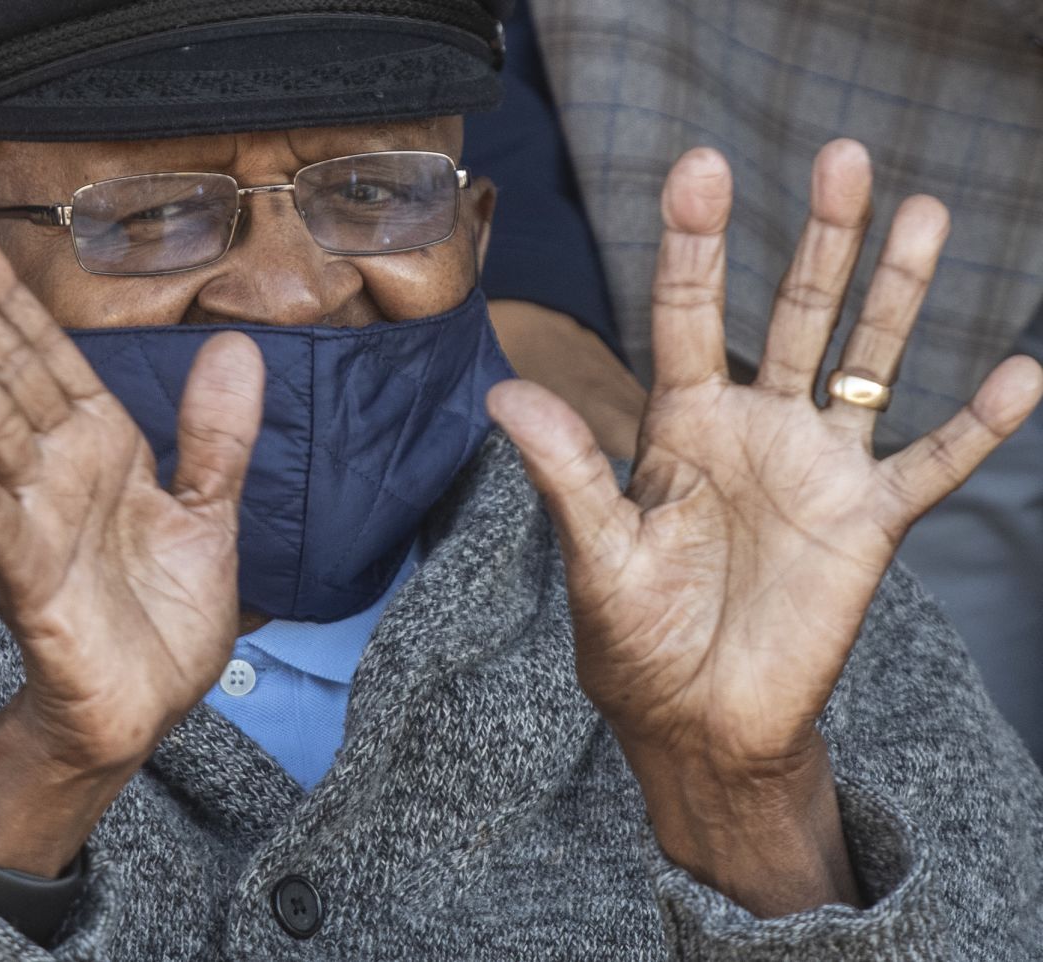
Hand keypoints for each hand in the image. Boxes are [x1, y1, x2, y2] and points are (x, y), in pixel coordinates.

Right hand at [0, 231, 263, 874]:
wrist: (148, 705)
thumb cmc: (163, 613)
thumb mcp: (206, 513)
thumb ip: (215, 436)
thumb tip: (235, 346)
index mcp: (100, 450)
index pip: (51, 360)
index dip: (14, 304)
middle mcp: (59, 478)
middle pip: (12, 384)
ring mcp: (41, 530)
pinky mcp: (37, 594)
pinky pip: (10, 545)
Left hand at [489, 141, 1042, 912]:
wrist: (699, 721)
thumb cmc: (637, 641)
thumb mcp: (597, 556)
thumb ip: (567, 473)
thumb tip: (504, 395)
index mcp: (680, 428)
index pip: (686, 317)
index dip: (692, 245)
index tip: (699, 170)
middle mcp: (753, 429)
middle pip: (792, 314)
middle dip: (818, 241)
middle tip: (841, 158)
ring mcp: (815, 469)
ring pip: (864, 362)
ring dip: (896, 296)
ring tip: (926, 213)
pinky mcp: (867, 523)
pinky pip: (932, 462)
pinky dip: (977, 425)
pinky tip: (1021, 372)